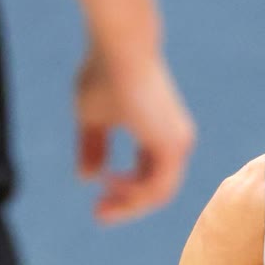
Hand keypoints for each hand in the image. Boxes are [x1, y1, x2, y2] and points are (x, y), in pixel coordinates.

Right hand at [75, 47, 195, 223]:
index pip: (148, 176)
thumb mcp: (91, 118)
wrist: (121, 48)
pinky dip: (133, 193)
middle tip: (98, 216)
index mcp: (161, 134)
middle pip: (156, 190)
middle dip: (126, 207)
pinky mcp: (173, 145)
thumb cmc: (105, 74)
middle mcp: (176, 140)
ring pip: (159, 194)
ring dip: (129, 204)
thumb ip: (91, 148)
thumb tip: (86, 178)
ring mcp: (178, 143)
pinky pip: (158, 187)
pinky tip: (110, 182)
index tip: (96, 202)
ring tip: (101, 205)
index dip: (123, 192)